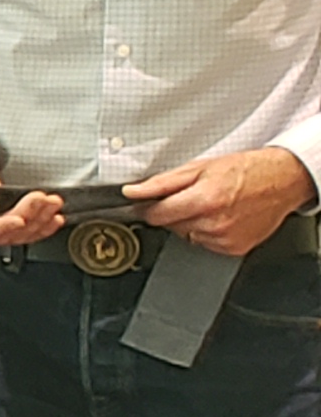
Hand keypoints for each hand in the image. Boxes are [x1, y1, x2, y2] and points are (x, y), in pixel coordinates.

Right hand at [0, 144, 60, 245]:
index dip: (1, 227)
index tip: (19, 218)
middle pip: (4, 234)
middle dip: (28, 217)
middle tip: (42, 199)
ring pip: (18, 234)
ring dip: (39, 220)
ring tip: (52, 203)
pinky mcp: (5, 222)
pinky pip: (24, 231)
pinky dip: (42, 226)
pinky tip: (54, 219)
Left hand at [124, 146, 316, 256]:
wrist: (282, 181)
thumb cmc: (245, 171)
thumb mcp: (200, 168)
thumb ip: (162, 183)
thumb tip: (133, 192)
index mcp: (203, 201)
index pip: (157, 215)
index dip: (148, 208)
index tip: (147, 203)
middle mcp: (214, 224)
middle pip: (170, 226)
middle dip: (174, 212)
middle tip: (192, 197)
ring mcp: (224, 239)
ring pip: (187, 236)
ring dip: (191, 223)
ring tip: (211, 205)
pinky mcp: (233, 249)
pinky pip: (205, 243)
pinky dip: (207, 232)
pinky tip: (221, 217)